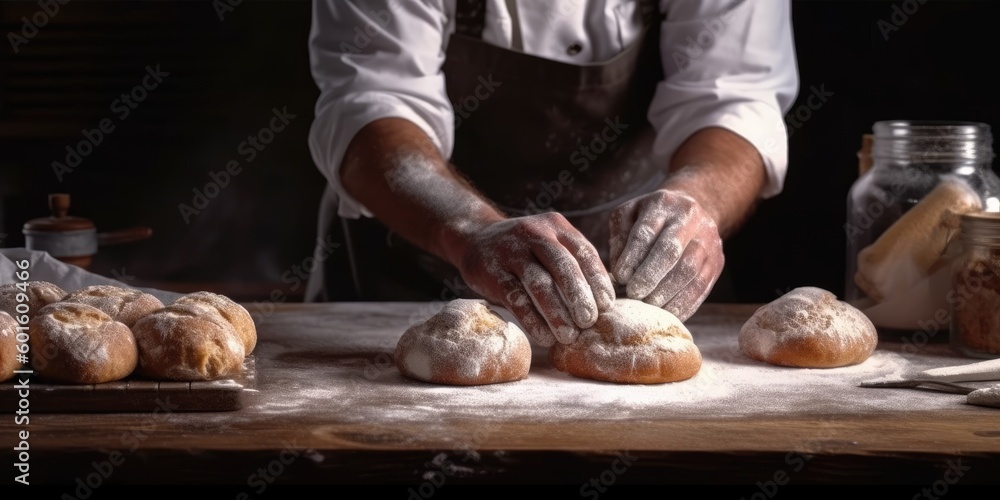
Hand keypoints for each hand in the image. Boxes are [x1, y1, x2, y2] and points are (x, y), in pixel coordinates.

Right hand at [453, 212, 615, 345]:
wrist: (475, 237)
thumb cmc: (524, 250)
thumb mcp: (549, 243)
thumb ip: (573, 264)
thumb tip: (603, 301)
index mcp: (556, 226)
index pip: (584, 252)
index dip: (597, 279)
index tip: (607, 305)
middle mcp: (535, 234)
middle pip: (563, 266)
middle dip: (579, 297)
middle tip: (590, 322)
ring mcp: (511, 251)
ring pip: (539, 283)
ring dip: (557, 313)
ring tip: (569, 336)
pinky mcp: (492, 271)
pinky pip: (515, 298)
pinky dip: (532, 319)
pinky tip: (544, 336)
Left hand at [609, 189, 723, 320]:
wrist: (692, 209)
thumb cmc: (650, 217)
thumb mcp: (629, 216)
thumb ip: (620, 239)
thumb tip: (618, 273)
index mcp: (662, 204)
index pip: (646, 231)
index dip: (632, 257)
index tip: (620, 277)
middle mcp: (689, 219)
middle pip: (671, 250)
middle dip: (650, 276)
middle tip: (634, 294)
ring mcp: (707, 241)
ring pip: (689, 270)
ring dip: (666, 293)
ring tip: (648, 306)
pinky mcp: (717, 262)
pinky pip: (702, 287)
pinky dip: (684, 304)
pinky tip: (668, 313)